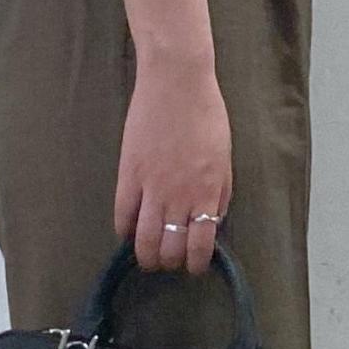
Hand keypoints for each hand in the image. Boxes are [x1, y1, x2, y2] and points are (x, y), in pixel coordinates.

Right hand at [113, 48, 231, 273]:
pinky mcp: (128, 174)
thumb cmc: (207, 114)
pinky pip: (122, 215)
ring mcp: (151, 187)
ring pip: (144, 240)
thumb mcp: (226, 157)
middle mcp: (180, 196)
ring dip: (146, 255)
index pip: (200, 245)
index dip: (195, 263)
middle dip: (170, 262)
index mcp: (208, 192)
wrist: (176, 82)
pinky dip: (124, 230)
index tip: (193, 266)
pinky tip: (128, 232)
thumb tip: (213, 219)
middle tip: (169, 259)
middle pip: (170, 248)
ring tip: (148, 257)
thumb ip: (221, 192)